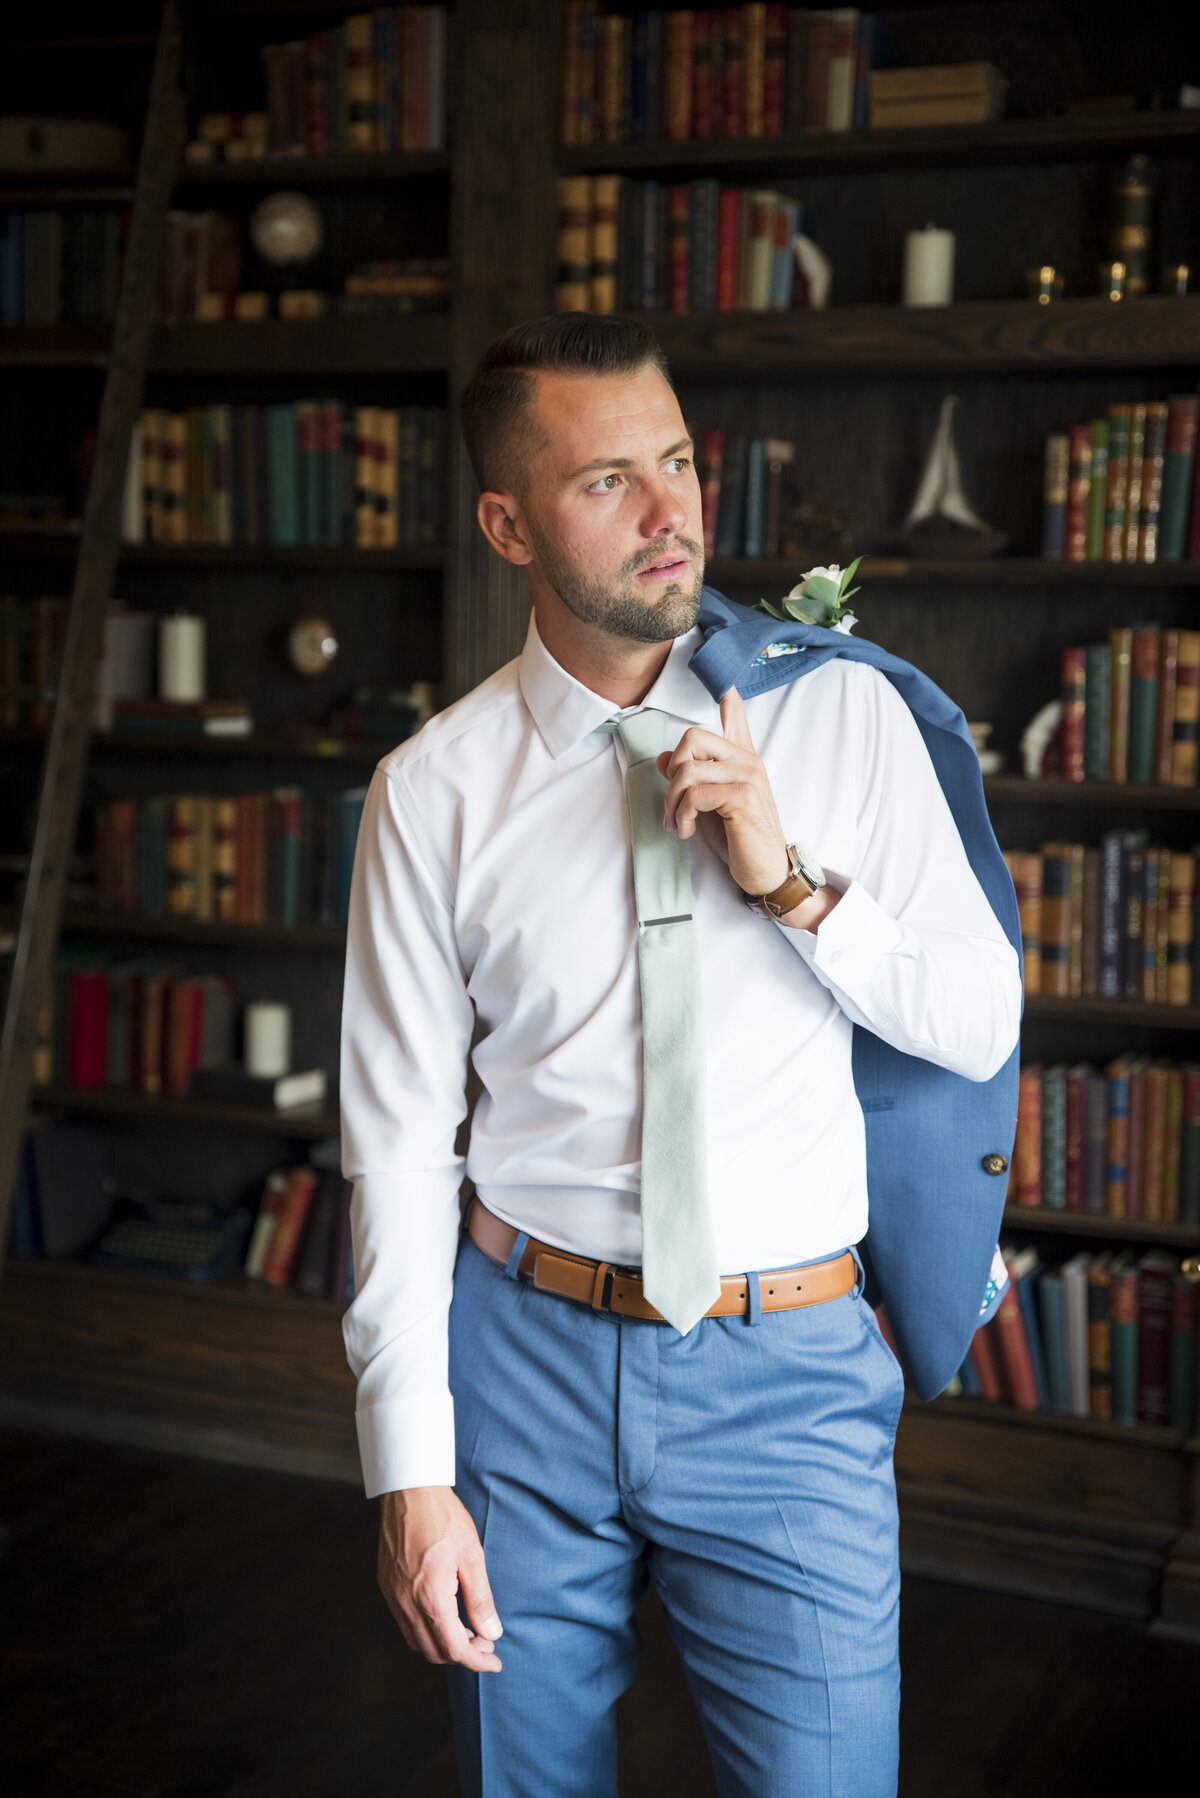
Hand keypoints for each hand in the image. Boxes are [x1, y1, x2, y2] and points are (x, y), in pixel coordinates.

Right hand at [377, 1485, 503, 1672]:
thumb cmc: (444, 1519)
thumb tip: (492, 1633)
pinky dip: (426, 1628)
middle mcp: (406, 1603)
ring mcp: (392, 1595)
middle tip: (484, 1641)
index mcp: (430, 1598)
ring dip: (442, 1643)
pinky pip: (404, 1622)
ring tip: (466, 1628)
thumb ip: (481, 1600)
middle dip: (462, 1654)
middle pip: (433, 1652)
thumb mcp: (472, 1557)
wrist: (410, 1490)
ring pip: (416, 1640)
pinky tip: (443, 1611)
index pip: (454, 1649)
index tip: (495, 1662)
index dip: (477, 1661)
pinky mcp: (386, 1585)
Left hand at [656, 686, 789, 896]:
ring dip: (672, 802)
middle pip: (692, 738)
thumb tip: (662, 758)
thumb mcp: (709, 806)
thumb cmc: (740, 839)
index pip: (736, 718)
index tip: (725, 680)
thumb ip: (691, 779)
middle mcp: (747, 761)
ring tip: (678, 823)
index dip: (728, 697)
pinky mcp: (742, 797)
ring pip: (687, 770)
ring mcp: (747, 777)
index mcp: (742, 760)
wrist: (767, 871)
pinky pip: (694, 793)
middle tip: (673, 805)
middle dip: (670, 773)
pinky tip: (688, 830)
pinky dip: (683, 814)